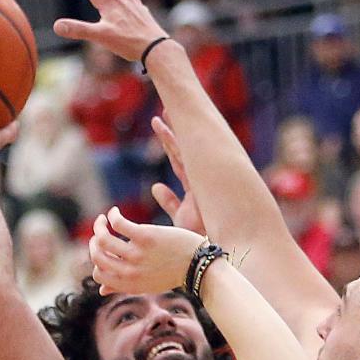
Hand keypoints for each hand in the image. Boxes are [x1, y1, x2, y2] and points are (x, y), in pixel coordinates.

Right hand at [89, 206, 202, 295]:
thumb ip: (123, 287)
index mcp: (129, 285)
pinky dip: (112, 215)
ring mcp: (137, 255)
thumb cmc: (172, 273)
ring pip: (103, 239)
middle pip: (97, 256)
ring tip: (103, 219)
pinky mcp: (145, 237)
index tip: (102, 250)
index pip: (98, 275)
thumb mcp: (146, 284)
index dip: (96, 261)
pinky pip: (118, 224)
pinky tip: (114, 212)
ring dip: (99, 226)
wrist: (198, 264)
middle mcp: (130, 272)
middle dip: (93, 241)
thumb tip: (102, 290)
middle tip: (99, 231)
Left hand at [150, 116, 205, 234]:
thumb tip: (156, 186)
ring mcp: (199, 180)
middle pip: (183, 147)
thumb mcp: (178, 217)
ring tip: (164, 109)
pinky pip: (183, 158)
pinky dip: (174, 141)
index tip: (160, 123)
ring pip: (184, 149)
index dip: (169, 141)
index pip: (179, 158)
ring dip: (173, 129)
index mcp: (194, 185)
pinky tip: (167, 126)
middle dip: (175, 127)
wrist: (203, 252)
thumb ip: (169, 201)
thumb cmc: (193, 239)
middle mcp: (198, 178)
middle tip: (165, 107)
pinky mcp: (197, 184)